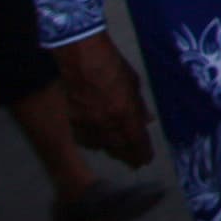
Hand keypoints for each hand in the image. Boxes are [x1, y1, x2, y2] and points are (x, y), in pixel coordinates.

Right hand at [55, 34, 155, 167]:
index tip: (146, 159)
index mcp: (125, 112)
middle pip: (119, 147)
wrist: (81, 57)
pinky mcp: (73, 120)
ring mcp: (88, 123)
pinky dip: (93, 141)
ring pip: (101, 145)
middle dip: (128, 155)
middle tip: (134, 162)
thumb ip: (139, 105)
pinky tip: (96, 142)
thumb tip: (147, 120)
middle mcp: (107, 123)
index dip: (142, 152)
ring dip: (111, 149)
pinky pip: (84, 138)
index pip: (137, 140)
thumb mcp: (134, 83)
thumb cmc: (112, 65)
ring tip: (118, 152)